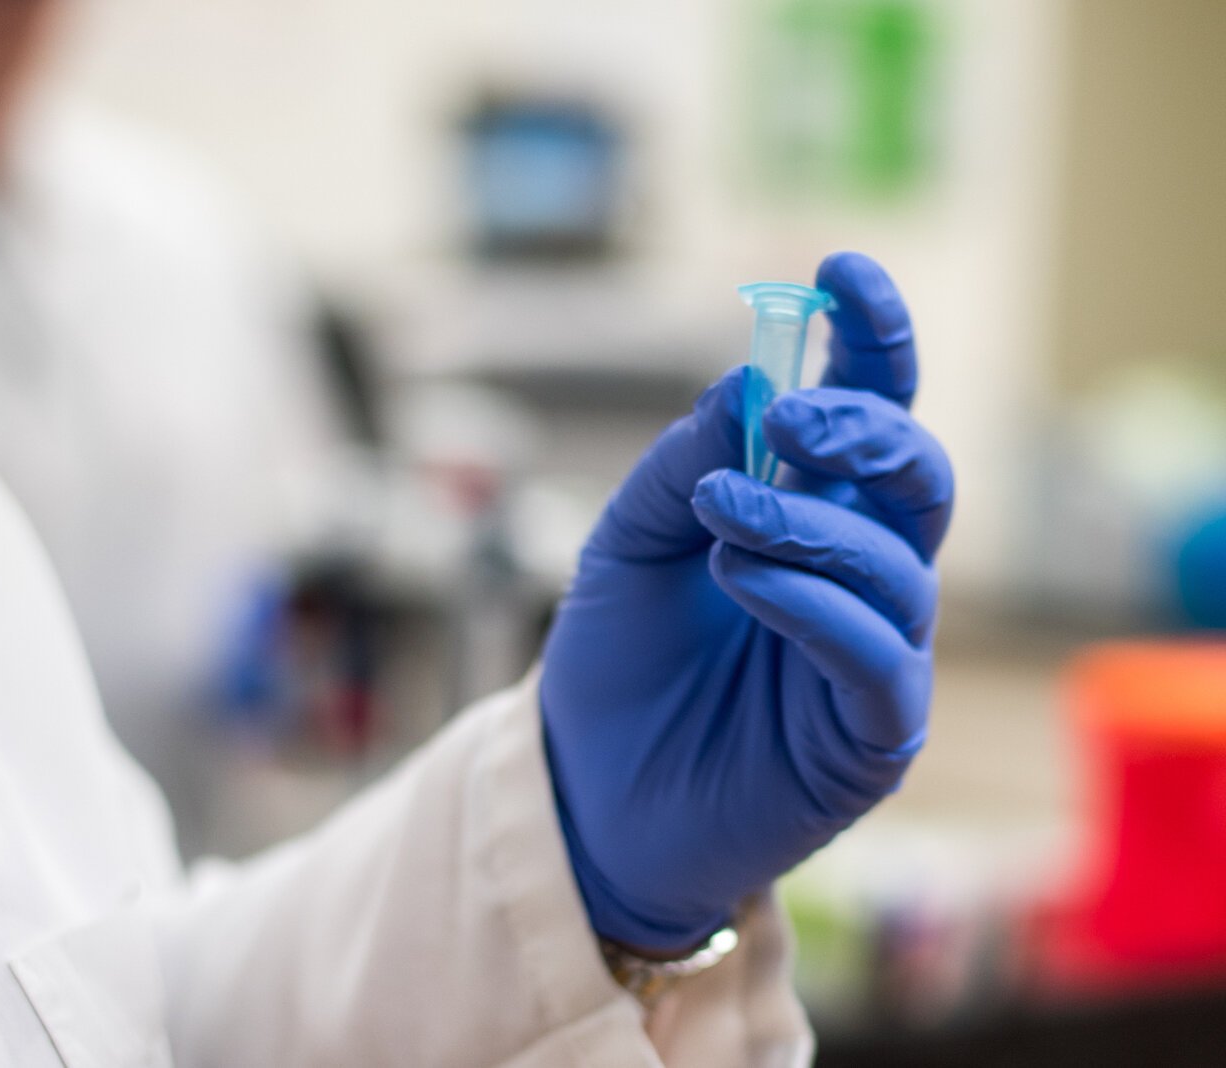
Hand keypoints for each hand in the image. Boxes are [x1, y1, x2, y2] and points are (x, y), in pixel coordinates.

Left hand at [540, 252, 953, 952]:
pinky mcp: (871, 732)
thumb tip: (743, 382)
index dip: (872, 338)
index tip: (840, 271)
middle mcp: (859, 571)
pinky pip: (879, 655)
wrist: (586, 794)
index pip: (870, 410)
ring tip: (721, 511)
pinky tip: (743, 575)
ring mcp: (875, 651)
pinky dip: (814, 603)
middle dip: (862, 427)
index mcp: (812, 512)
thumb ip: (679, 465)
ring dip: (809, 518)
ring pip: (897, 560)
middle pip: (917, 474)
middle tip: (784, 418)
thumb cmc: (615, 664)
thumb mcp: (623, 545)